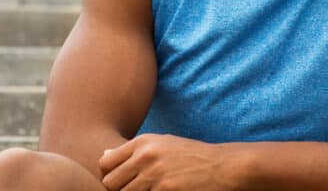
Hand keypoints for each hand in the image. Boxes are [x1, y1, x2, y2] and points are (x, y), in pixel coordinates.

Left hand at [98, 133, 240, 190]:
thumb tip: (104, 157)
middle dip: (118, 190)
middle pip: (110, 183)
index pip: (105, 163)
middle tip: (136, 190)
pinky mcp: (165, 190)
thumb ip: (134, 151)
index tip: (123, 181)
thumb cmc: (191, 157)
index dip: (110, 176)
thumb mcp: (163, 144)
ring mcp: (155, 175)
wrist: (222, 167)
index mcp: (143, 142)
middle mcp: (145, 156)